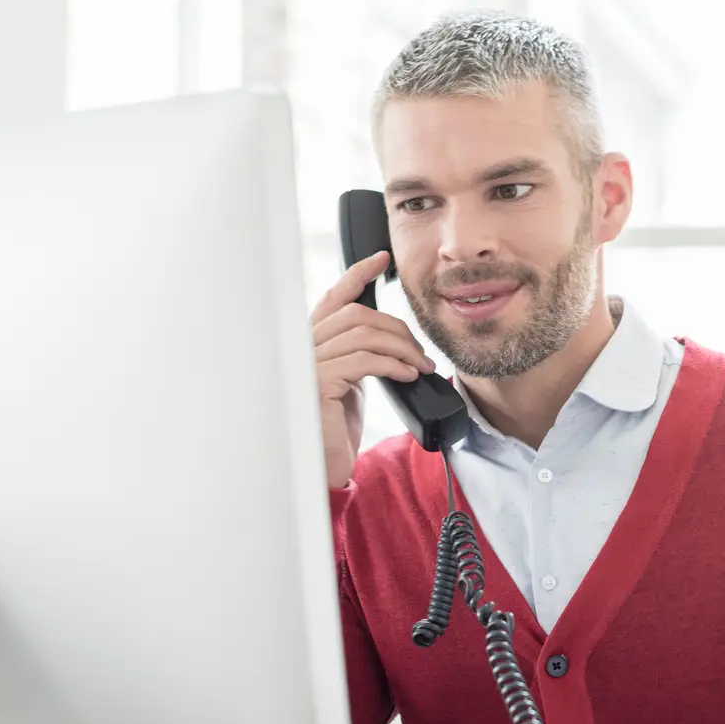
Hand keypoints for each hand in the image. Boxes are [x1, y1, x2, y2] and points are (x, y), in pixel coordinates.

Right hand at [313, 250, 435, 488]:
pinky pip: (364, 360)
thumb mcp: (353, 382)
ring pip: (364, 335)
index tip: (382, 259)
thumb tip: (398, 339)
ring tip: (421, 367)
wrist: (327, 464)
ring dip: (402, 349)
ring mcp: (307, 364)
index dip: (357, 274)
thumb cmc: (337, 427)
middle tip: (421, 352)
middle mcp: (303, 347)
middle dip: (397, 328)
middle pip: (357, 314)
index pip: (333, 297)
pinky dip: (393, 364)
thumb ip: (361, 354)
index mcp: (313, 343)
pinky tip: (409, 375)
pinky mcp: (318, 383)